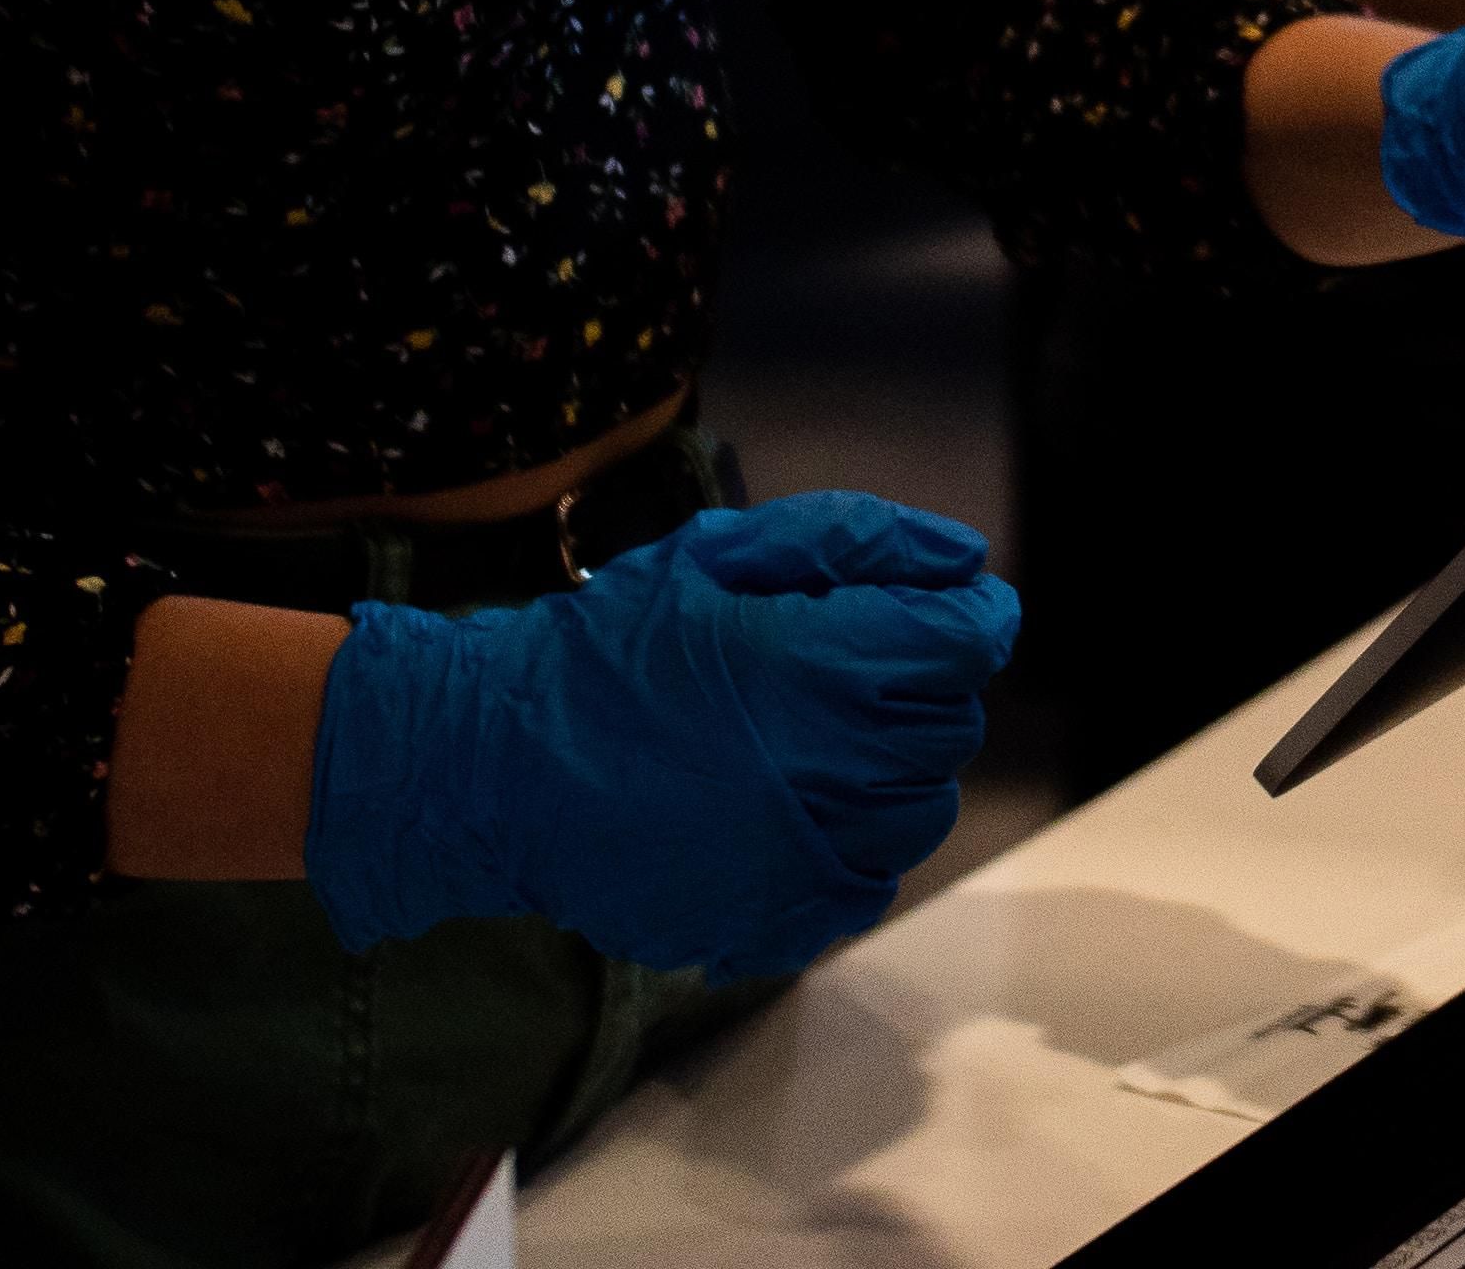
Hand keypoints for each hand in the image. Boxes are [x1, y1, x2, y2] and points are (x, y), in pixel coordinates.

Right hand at [304, 494, 1018, 974]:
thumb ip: (856, 543)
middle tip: (843, 663)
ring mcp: (802, 861)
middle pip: (950, 724)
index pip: (969, 642)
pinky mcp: (771, 921)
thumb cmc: (609, 645)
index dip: (961, 615)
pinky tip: (791, 805)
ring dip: (893, 766)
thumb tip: (966, 562)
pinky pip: (866, 882)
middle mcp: (830, 773)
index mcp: (820, 668)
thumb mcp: (722, 551)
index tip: (929, 610)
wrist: (495, 766)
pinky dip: (852, 842)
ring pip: (919, 809)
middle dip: (920, 684)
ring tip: (812, 735)